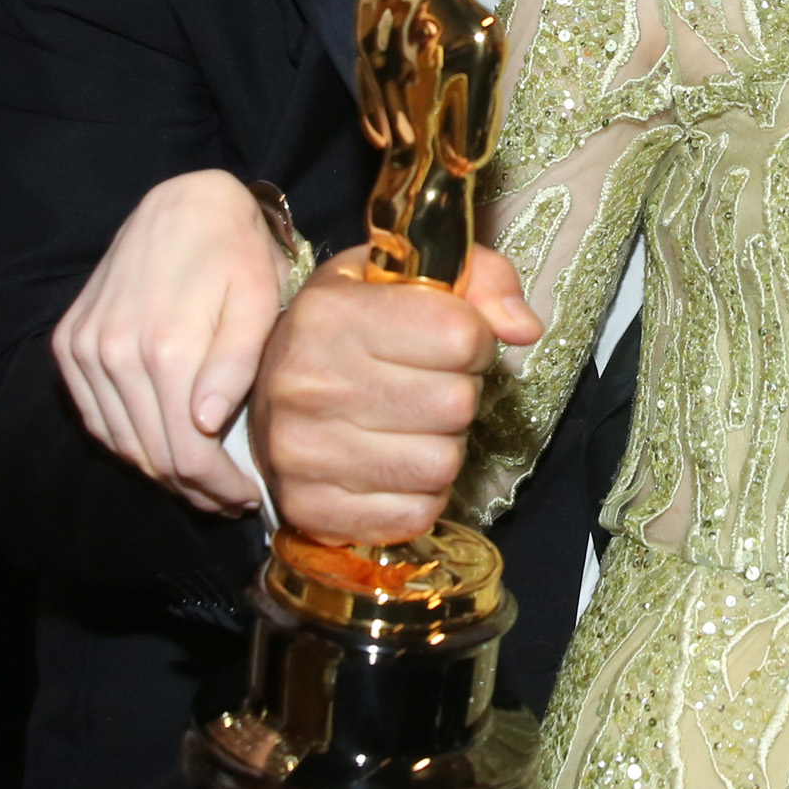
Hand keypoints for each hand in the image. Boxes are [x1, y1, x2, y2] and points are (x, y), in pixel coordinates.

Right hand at [51, 170, 296, 514]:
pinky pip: (94, 417)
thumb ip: (234, 363)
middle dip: (193, 486)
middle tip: (227, 497)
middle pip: (150, 455)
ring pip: (119, 443)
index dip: (217, 486)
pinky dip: (126, 440)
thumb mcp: (258, 300)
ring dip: (158, 470)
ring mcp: (83, 349)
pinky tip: (161, 446)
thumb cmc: (236, 253)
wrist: (184, 203)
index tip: (246, 497)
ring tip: (200, 479)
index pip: (185, 453)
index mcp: (164, 347)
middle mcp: (112, 352)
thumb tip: (205, 425)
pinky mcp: (68, 343)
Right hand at [256, 244, 541, 544]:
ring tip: (411, 423)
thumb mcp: (402, 275)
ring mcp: (302, 453)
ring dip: (442, 445)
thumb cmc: (348, 327)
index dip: (473, 339)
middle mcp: (308, 383)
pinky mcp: (311, 509)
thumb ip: (479, 277)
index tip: (450, 341)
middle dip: (458, 393)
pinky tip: (395, 464)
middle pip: (455, 404)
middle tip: (429, 385)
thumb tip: (525, 329)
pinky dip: (420, 494)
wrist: (264, 391)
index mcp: (330, 313)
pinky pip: (415, 513)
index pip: (459, 335)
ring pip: (441, 464)